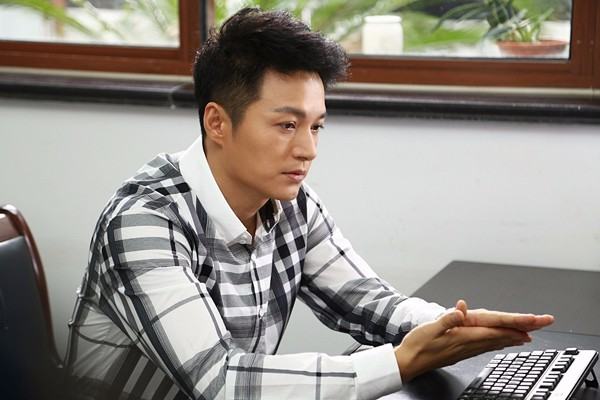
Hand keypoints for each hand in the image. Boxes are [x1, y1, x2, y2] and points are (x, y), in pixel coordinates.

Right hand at [394, 300, 553, 382]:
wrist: (409, 363)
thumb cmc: (417, 345)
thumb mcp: (430, 328)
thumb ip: (447, 319)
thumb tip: (460, 309)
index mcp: (463, 336)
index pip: (495, 330)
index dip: (514, 326)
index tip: (531, 323)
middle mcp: (468, 345)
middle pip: (500, 337)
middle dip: (521, 331)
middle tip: (539, 326)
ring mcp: (466, 350)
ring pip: (495, 343)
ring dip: (512, 338)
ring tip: (526, 335)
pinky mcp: (461, 352)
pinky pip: (486, 347)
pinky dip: (498, 343)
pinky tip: (500, 343)